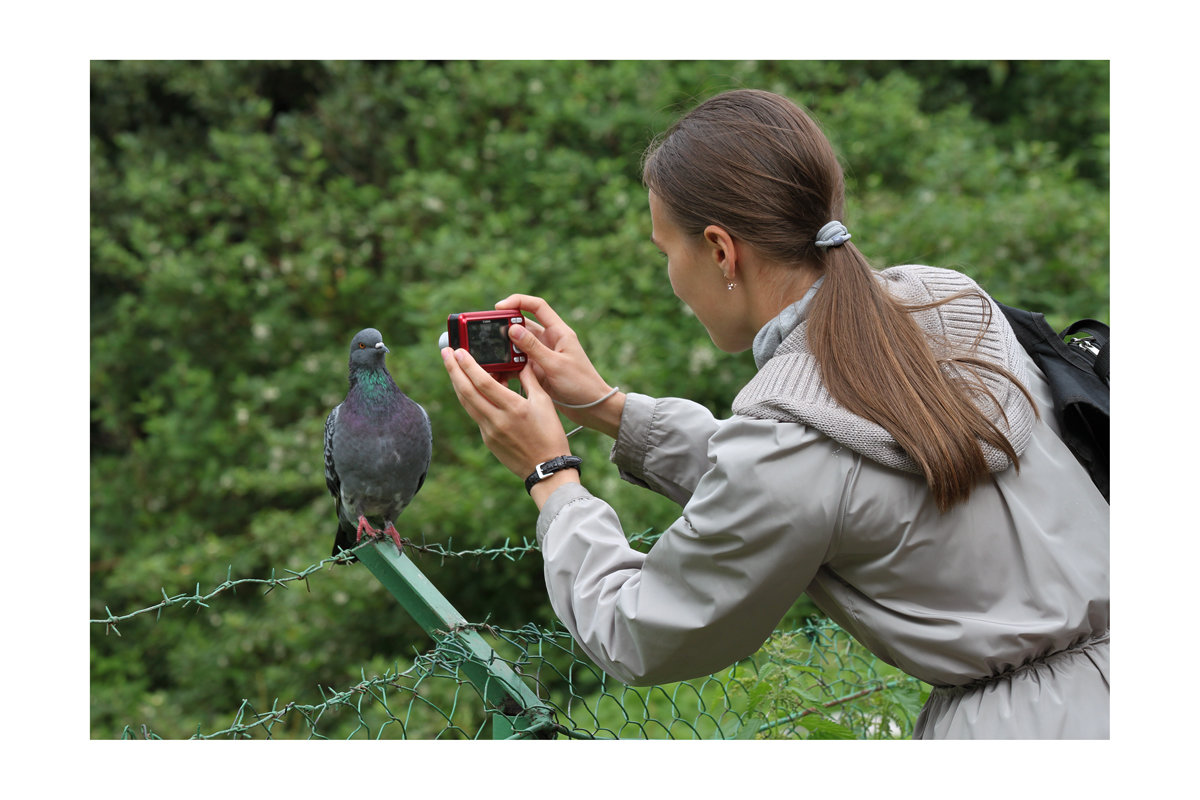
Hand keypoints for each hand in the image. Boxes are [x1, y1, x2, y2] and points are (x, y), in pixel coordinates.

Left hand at [441, 346, 573, 486]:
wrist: (546, 468)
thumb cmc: (550, 434)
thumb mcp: (544, 403)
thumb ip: (529, 380)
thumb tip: (519, 362)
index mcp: (513, 407)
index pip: (482, 381)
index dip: (468, 365)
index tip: (458, 351)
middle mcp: (497, 419)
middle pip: (466, 391)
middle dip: (453, 370)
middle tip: (445, 353)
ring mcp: (489, 431)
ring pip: (467, 403)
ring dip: (457, 384)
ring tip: (452, 368)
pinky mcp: (487, 439)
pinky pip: (475, 414)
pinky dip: (471, 399)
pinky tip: (470, 389)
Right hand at [495, 294, 624, 436]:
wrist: (592, 409)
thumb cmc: (581, 384)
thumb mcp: (555, 365)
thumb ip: (533, 347)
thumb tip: (512, 329)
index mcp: (559, 332)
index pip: (537, 306)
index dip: (518, 302)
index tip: (499, 307)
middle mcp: (549, 341)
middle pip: (522, 326)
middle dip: (505, 329)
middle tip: (488, 337)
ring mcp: (542, 356)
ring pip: (517, 346)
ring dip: (504, 350)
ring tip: (491, 357)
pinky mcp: (537, 371)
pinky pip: (518, 364)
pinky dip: (508, 366)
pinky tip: (497, 372)